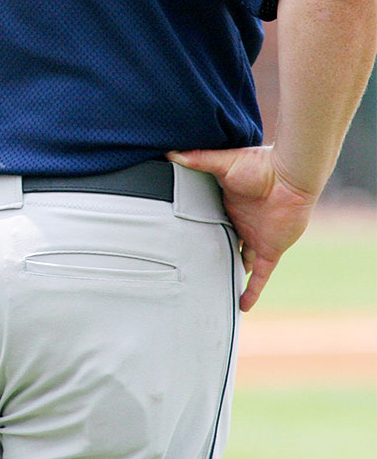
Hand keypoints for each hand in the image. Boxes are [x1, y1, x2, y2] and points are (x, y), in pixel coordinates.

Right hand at [167, 145, 321, 311]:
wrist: (289, 176)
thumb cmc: (258, 164)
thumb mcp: (222, 162)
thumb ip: (197, 159)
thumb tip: (170, 151)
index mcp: (225, 205)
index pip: (207, 221)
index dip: (195, 230)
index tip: (176, 240)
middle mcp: (239, 224)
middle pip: (221, 244)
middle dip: (209, 255)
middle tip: (189, 269)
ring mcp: (255, 238)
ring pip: (239, 262)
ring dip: (229, 274)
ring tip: (211, 291)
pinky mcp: (269, 249)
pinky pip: (261, 275)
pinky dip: (252, 290)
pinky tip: (242, 306)